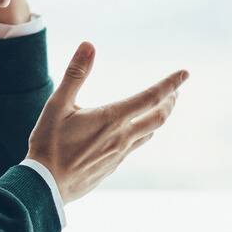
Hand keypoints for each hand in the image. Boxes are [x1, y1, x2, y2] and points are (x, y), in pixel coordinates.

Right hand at [27, 42, 187, 202]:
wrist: (45, 186)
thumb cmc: (49, 144)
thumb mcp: (57, 104)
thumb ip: (75, 74)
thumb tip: (88, 45)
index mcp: (112, 118)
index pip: (151, 97)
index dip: (171, 83)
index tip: (185, 73)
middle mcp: (122, 137)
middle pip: (159, 117)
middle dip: (170, 101)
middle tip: (175, 91)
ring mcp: (119, 154)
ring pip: (149, 133)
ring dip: (158, 117)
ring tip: (160, 107)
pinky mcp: (112, 166)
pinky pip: (135, 146)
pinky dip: (142, 133)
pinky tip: (134, 132)